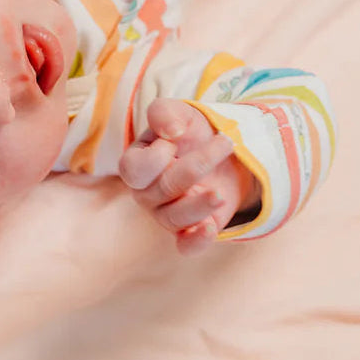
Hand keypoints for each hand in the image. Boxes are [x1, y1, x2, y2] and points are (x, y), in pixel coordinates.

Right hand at [118, 98, 258, 255]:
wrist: (221, 152)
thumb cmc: (190, 131)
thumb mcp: (178, 113)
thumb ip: (164, 113)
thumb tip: (170, 132)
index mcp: (135, 163)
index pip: (134, 169)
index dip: (158, 155)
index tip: (177, 137)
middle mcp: (145, 192)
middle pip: (161, 191)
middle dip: (193, 168)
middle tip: (225, 143)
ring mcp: (165, 214)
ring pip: (174, 219)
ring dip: (200, 205)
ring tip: (220, 192)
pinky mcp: (189, 231)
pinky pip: (185, 247)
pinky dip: (196, 241)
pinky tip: (211, 228)